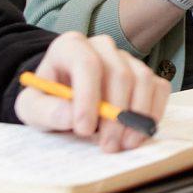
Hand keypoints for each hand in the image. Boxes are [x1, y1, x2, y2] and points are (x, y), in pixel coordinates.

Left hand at [13, 31, 168, 151]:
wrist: (62, 102)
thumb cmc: (48, 101)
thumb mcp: (32, 108)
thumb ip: (45, 111)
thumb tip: (69, 115)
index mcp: (70, 47)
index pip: (86, 63)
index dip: (88, 96)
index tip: (83, 129)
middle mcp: (101, 47)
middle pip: (119, 73)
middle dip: (115, 114)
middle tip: (107, 145)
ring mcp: (126, 59)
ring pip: (143, 80)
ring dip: (137, 116)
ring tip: (123, 145)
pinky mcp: (144, 75)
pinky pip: (159, 88)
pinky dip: (154, 112)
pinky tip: (139, 133)